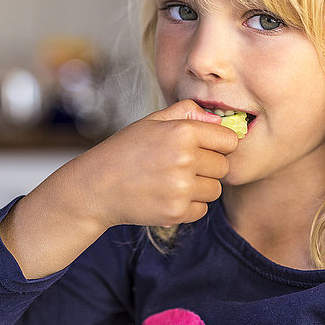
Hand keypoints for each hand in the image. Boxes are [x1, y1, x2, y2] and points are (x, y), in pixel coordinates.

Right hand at [79, 99, 238, 227]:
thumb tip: (219, 119)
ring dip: (200, 187)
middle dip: (208, 166)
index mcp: (182, 132)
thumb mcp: (152, 121)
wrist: (95, 187)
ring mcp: (181, 188)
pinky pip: (201, 209)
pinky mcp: (176, 212)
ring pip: (215, 190)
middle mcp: (185, 159)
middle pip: (224, 167)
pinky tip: (167, 196)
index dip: (219, 144)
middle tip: (181, 166)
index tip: (205, 148)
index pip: (229, 140)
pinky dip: (188, 206)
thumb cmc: (124, 151)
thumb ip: (187, 112)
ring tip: (172, 181)